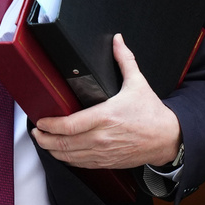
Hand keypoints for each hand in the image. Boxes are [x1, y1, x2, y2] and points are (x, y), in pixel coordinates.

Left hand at [31, 34, 181, 168]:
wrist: (168, 138)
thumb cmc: (152, 113)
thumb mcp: (138, 83)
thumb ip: (125, 60)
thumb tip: (117, 40)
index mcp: (106, 117)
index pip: (70, 125)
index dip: (51, 125)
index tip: (41, 120)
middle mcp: (102, 137)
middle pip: (65, 144)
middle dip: (45, 139)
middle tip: (35, 132)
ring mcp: (104, 152)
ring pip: (70, 156)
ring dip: (53, 150)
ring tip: (43, 142)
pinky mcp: (108, 162)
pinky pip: (82, 164)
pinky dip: (68, 160)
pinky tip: (61, 153)